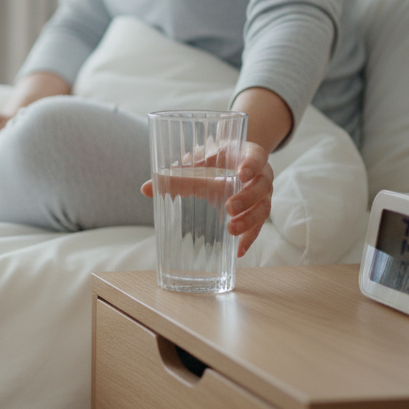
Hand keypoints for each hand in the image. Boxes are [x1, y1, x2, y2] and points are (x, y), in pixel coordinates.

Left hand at [140, 141, 273, 257]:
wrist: (231, 162)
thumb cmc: (216, 160)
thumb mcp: (200, 164)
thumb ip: (177, 175)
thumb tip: (145, 188)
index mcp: (249, 156)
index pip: (256, 157)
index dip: (251, 165)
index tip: (242, 173)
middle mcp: (262, 176)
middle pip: (262, 187)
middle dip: (247, 198)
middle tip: (229, 207)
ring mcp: (263, 195)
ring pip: (263, 208)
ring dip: (249, 220)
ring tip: (232, 229)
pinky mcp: (258, 212)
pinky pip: (258, 227)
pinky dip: (249, 239)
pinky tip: (239, 252)